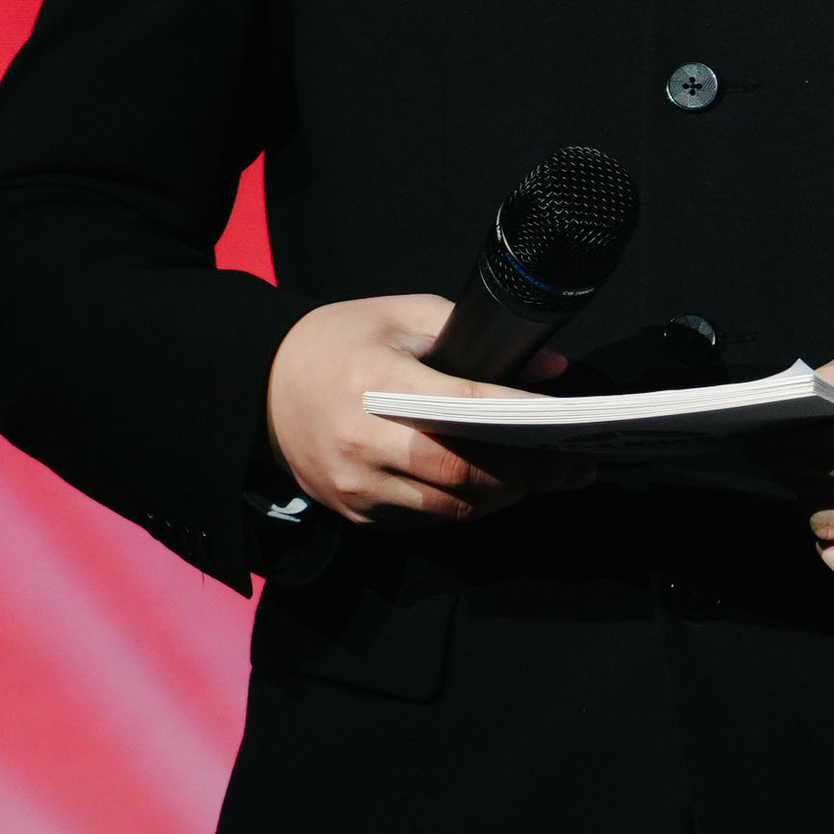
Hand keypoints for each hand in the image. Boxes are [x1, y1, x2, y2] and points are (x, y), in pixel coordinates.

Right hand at [266, 295, 584, 525]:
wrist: (257, 389)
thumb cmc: (335, 343)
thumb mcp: (398, 316)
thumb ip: (471, 335)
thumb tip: (549, 366)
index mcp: (374, 385)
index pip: (461, 407)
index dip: (518, 417)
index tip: (565, 421)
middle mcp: (363, 443)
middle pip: (462, 472)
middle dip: (528, 473)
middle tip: (576, 466)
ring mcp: (356, 486)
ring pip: (450, 506)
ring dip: (502, 496)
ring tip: (545, 477)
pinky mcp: (354, 513)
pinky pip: (425, 518)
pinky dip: (464, 505)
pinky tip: (495, 486)